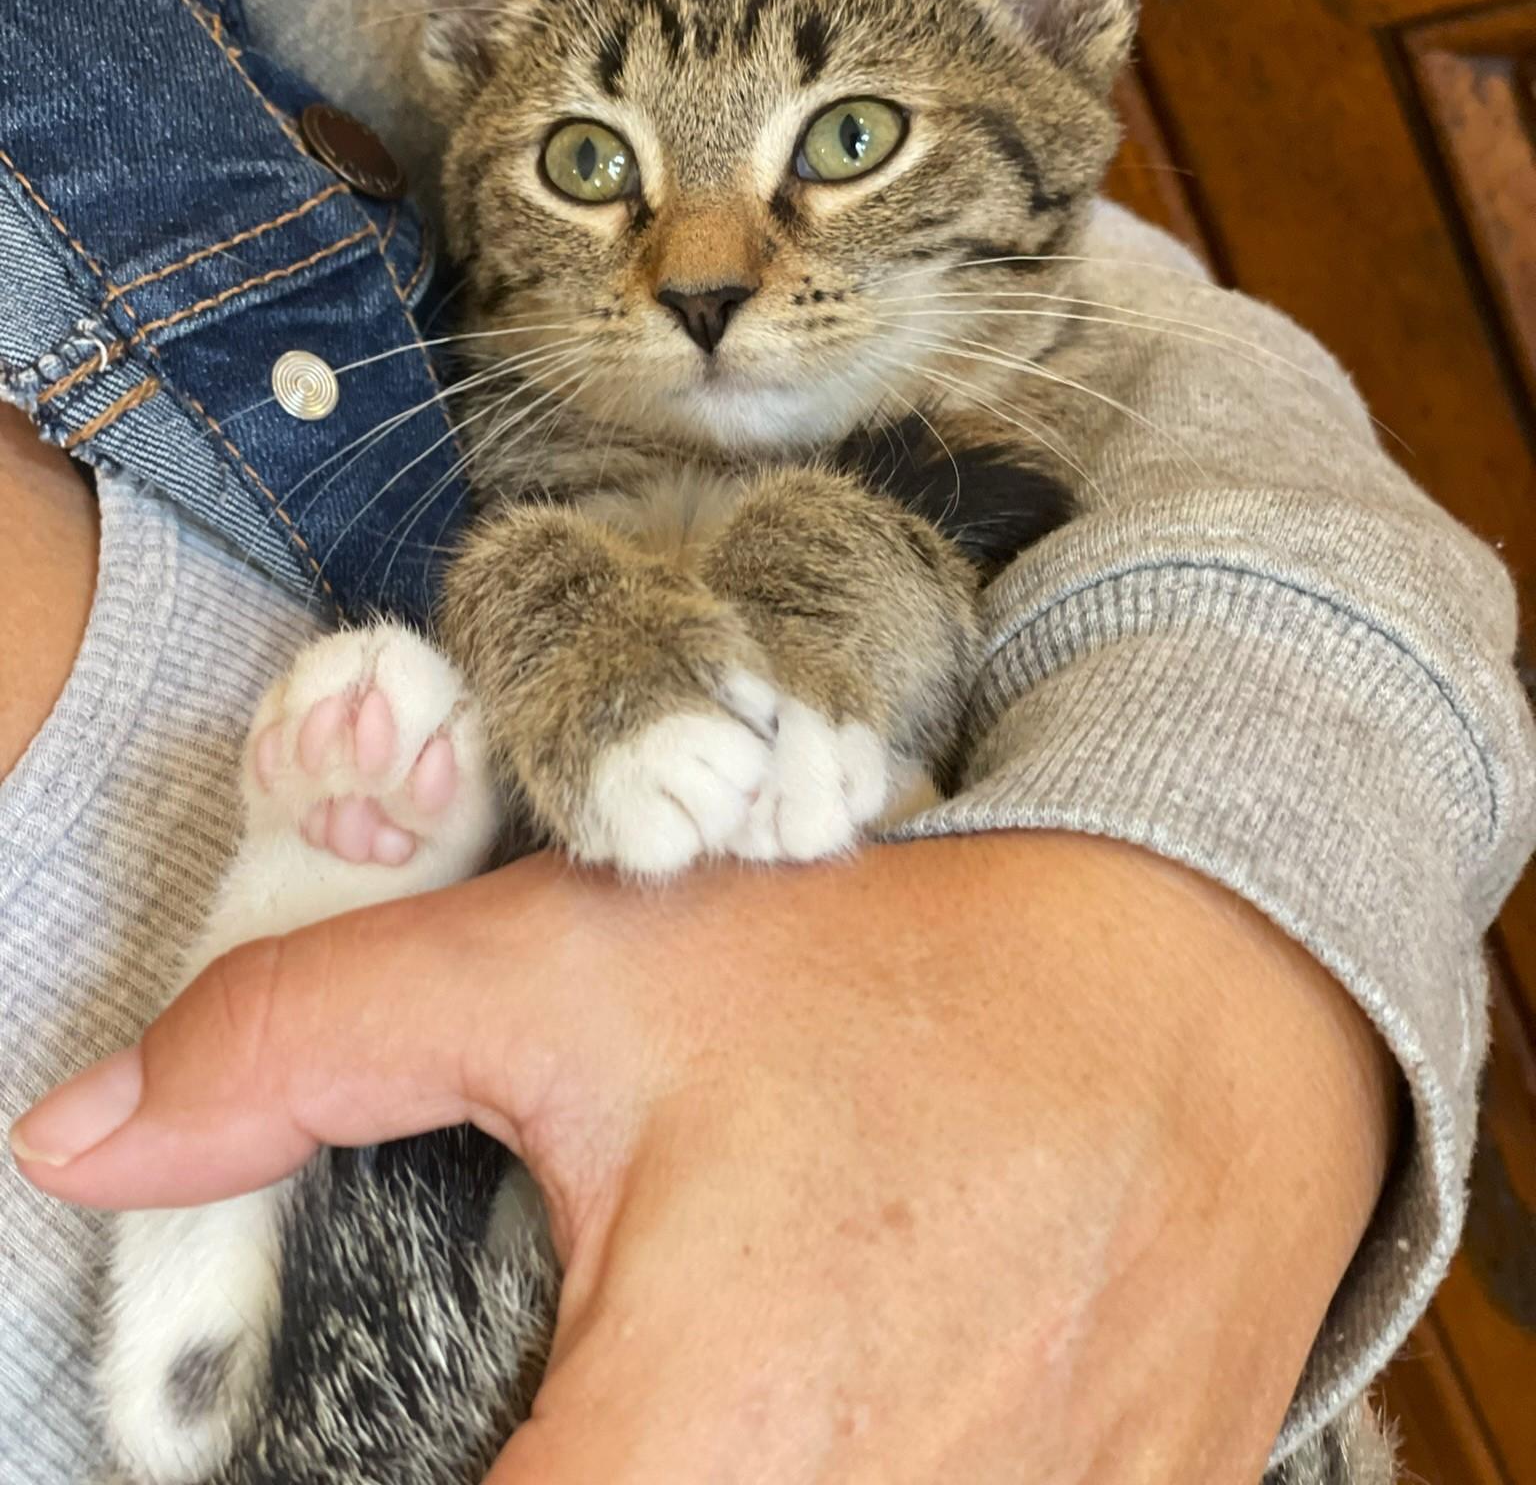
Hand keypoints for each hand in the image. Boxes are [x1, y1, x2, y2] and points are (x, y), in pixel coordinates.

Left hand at [12, 833, 1392, 1482]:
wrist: (1210, 990)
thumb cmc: (906, 979)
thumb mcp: (589, 966)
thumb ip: (308, 1045)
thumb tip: (81, 1136)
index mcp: (699, 1456)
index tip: (460, 1406)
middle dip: (587, 1461)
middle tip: (605, 1370)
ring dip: (715, 1468)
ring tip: (750, 1361)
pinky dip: (853, 1464)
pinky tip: (859, 1386)